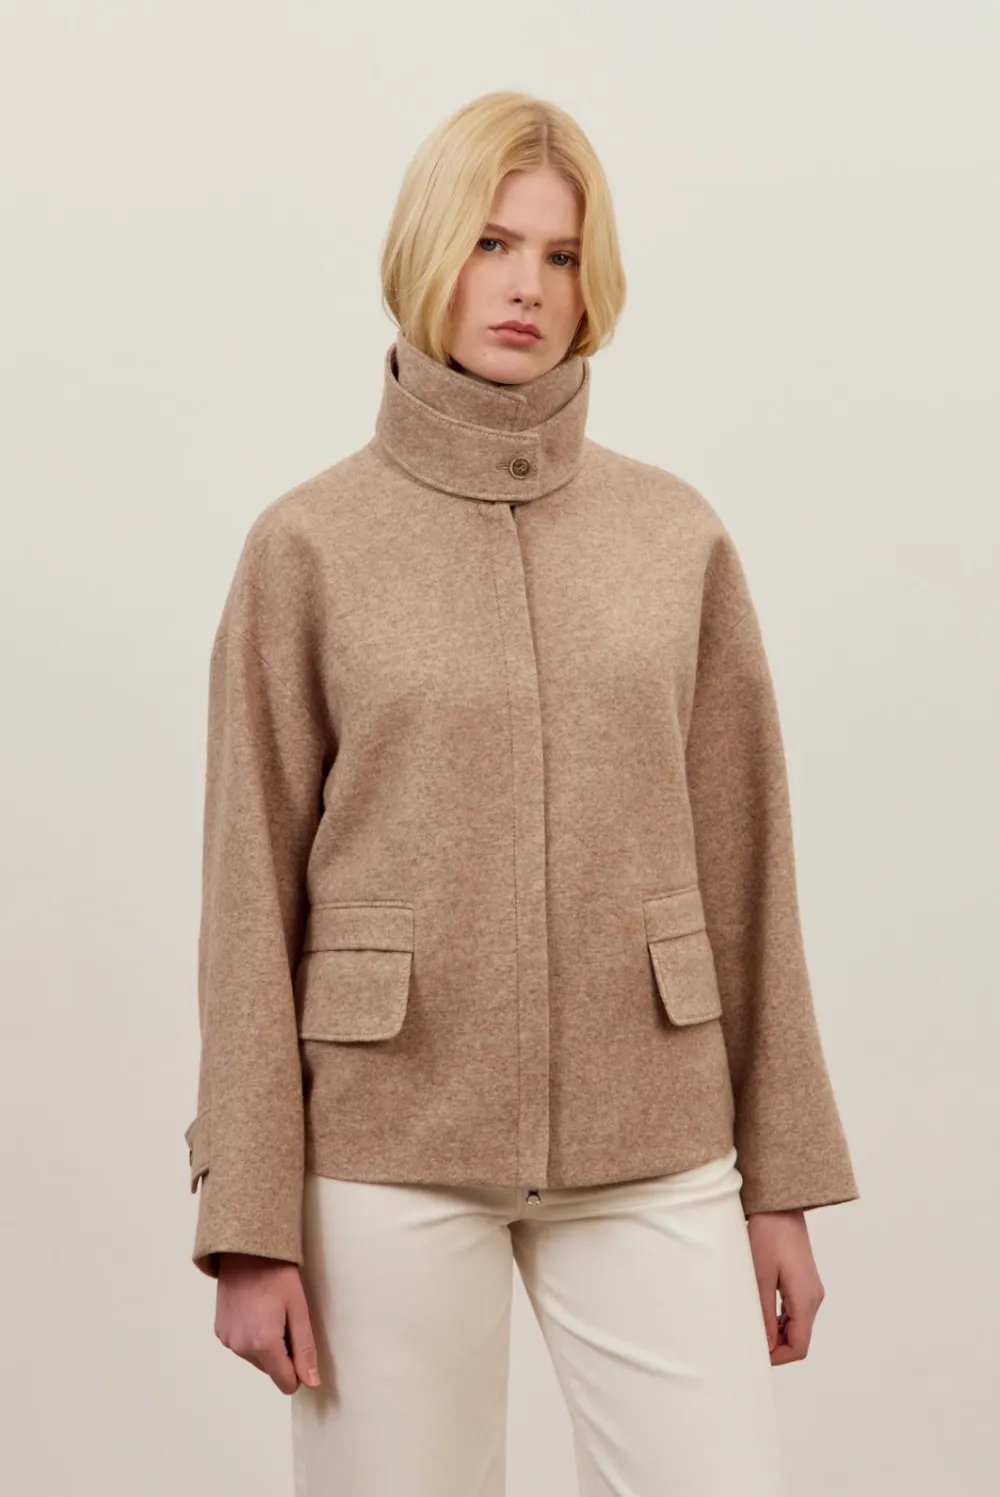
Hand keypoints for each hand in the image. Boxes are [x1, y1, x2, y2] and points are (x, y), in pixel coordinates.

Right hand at [215, 1253, 320, 1393]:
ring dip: (266, 1344)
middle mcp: (241, 1348)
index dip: (298, 1369)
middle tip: (286, 1319)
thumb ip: (305, 1350)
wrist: (246, 1250)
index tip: (301, 1344)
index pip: (285, 1382)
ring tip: (269, 1311)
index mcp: (263, 1344)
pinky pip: (242, 1345)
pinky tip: (255, 1310)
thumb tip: (311, 1383)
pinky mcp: (219, 1331)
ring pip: (256, 1358)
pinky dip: (251, 1335)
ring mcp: (227, 1340)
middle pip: (270, 1369)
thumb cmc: (278, 1276)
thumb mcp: (299, 1310)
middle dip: (282, 1352)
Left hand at [746, 1209, 824, 1364]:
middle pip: (799, 1339)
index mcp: (806, 1299)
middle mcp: (814, 1298)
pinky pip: (795, 1311)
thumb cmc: (768, 1235)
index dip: (777, 1358)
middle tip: (747, 1342)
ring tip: (750, 1327)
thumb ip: (763, 1313)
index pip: (799, 1347)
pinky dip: (779, 1320)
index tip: (754, 1354)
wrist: (780, 1205)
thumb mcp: (760, 1275)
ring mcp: (811, 1290)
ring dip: (776, 1333)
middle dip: (775, 1347)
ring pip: (797, 1326)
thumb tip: (766, 1345)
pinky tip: (759, 1313)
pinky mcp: (804, 1282)